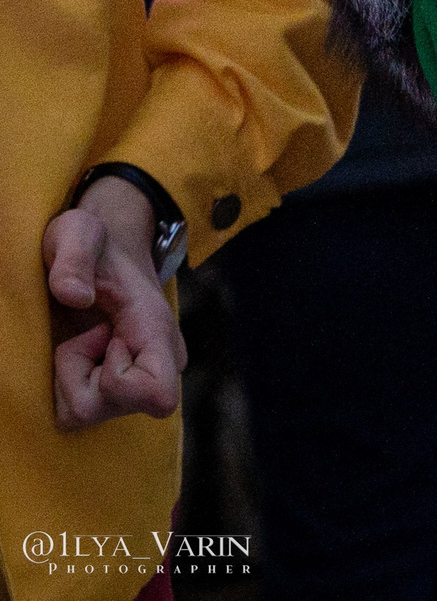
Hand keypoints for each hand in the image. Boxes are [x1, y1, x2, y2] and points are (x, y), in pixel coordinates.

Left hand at [45, 178, 184, 429]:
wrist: (106, 250)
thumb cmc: (92, 242)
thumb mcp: (77, 233)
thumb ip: (74, 257)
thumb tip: (74, 297)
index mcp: (156, 329)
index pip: (157, 395)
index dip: (117, 379)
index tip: (103, 336)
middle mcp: (160, 362)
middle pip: (113, 408)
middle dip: (78, 373)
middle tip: (85, 331)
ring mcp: (140, 379)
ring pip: (88, 414)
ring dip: (69, 378)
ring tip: (81, 338)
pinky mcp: (118, 389)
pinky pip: (78, 412)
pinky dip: (66, 385)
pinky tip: (78, 350)